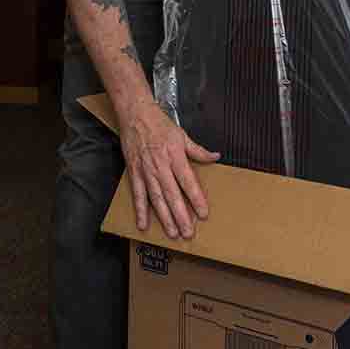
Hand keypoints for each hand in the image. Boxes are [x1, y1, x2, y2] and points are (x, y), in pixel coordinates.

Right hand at [119, 99, 219, 239]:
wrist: (136, 115)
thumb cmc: (159, 124)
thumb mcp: (182, 135)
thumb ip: (198, 150)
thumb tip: (215, 157)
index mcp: (175, 156)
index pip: (188, 182)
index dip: (196, 199)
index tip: (203, 214)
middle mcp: (161, 166)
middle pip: (173, 195)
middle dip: (181, 216)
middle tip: (188, 233)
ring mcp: (146, 171)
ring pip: (156, 199)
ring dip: (164, 218)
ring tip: (172, 233)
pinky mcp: (134, 172)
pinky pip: (138, 194)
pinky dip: (140, 210)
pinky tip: (143, 224)